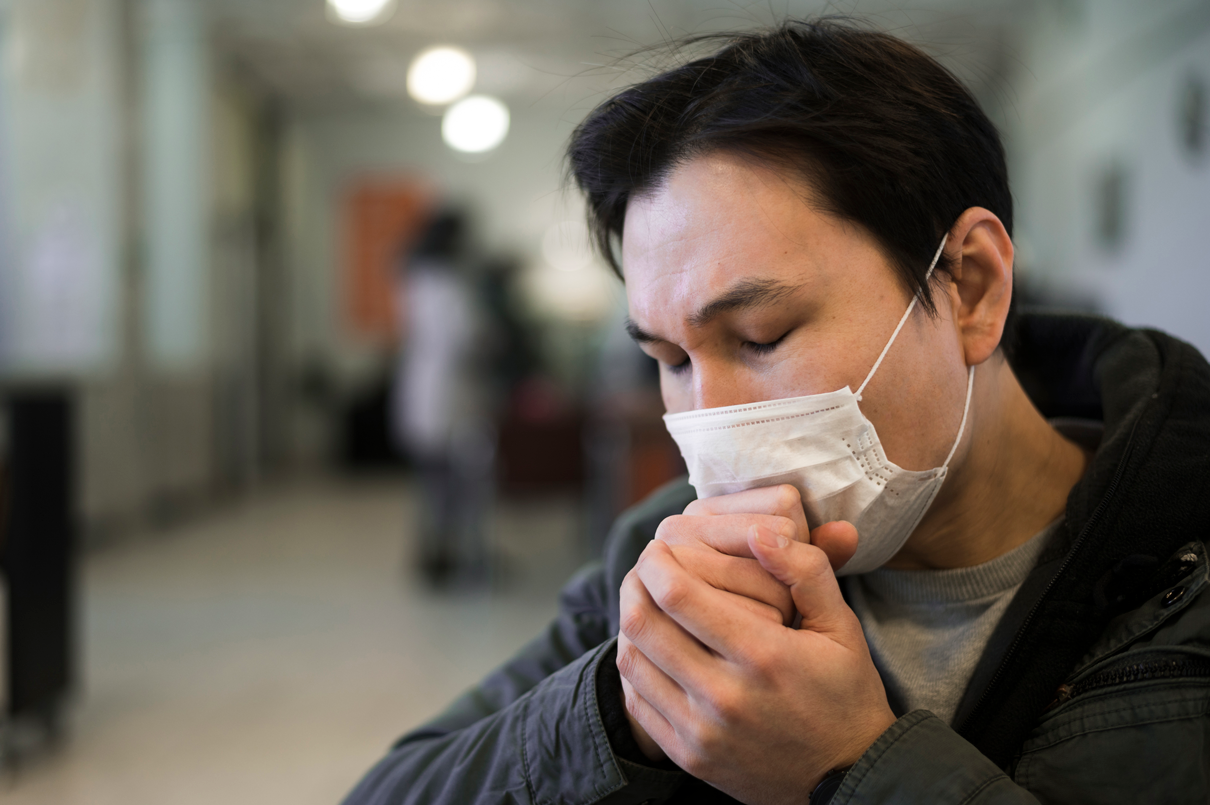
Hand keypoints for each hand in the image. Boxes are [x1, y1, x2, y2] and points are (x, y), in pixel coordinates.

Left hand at [617, 520, 894, 803]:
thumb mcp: (840, 626)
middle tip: (645, 567)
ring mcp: (702, 731)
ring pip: (632, 660)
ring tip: (643, 600)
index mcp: (762, 655)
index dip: (656, 561)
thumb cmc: (844, 691)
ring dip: (629, 620)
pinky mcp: (689, 756)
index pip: (678, 593)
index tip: (658, 546)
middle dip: (635, 582)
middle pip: (643, 622)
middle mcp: (725, 695)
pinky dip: (634, 664)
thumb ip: (805, 571)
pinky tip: (650, 646)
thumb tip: (762, 529)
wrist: (847, 778)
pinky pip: (637, 699)